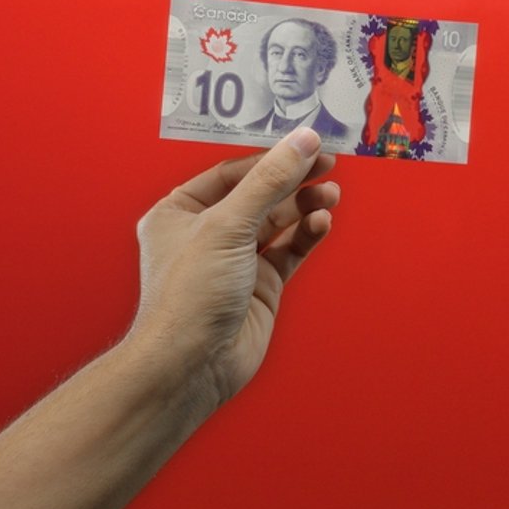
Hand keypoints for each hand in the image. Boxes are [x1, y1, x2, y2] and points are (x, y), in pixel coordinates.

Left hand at [130, 128, 339, 406]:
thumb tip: (301, 142)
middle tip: (326, 163)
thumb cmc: (187, 298)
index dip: (268, 157)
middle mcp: (204, 235)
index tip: (303, 143)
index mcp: (178, 213)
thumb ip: (268, 181)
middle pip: (257, 195)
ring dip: (303, 206)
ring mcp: (234, 262)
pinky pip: (288, 251)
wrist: (191, 366)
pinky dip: (306, 236)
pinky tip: (321, 223)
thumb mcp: (227, 226)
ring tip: (330, 195)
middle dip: (292, 180)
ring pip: (277, 223)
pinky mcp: (259, 287)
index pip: (230, 172)